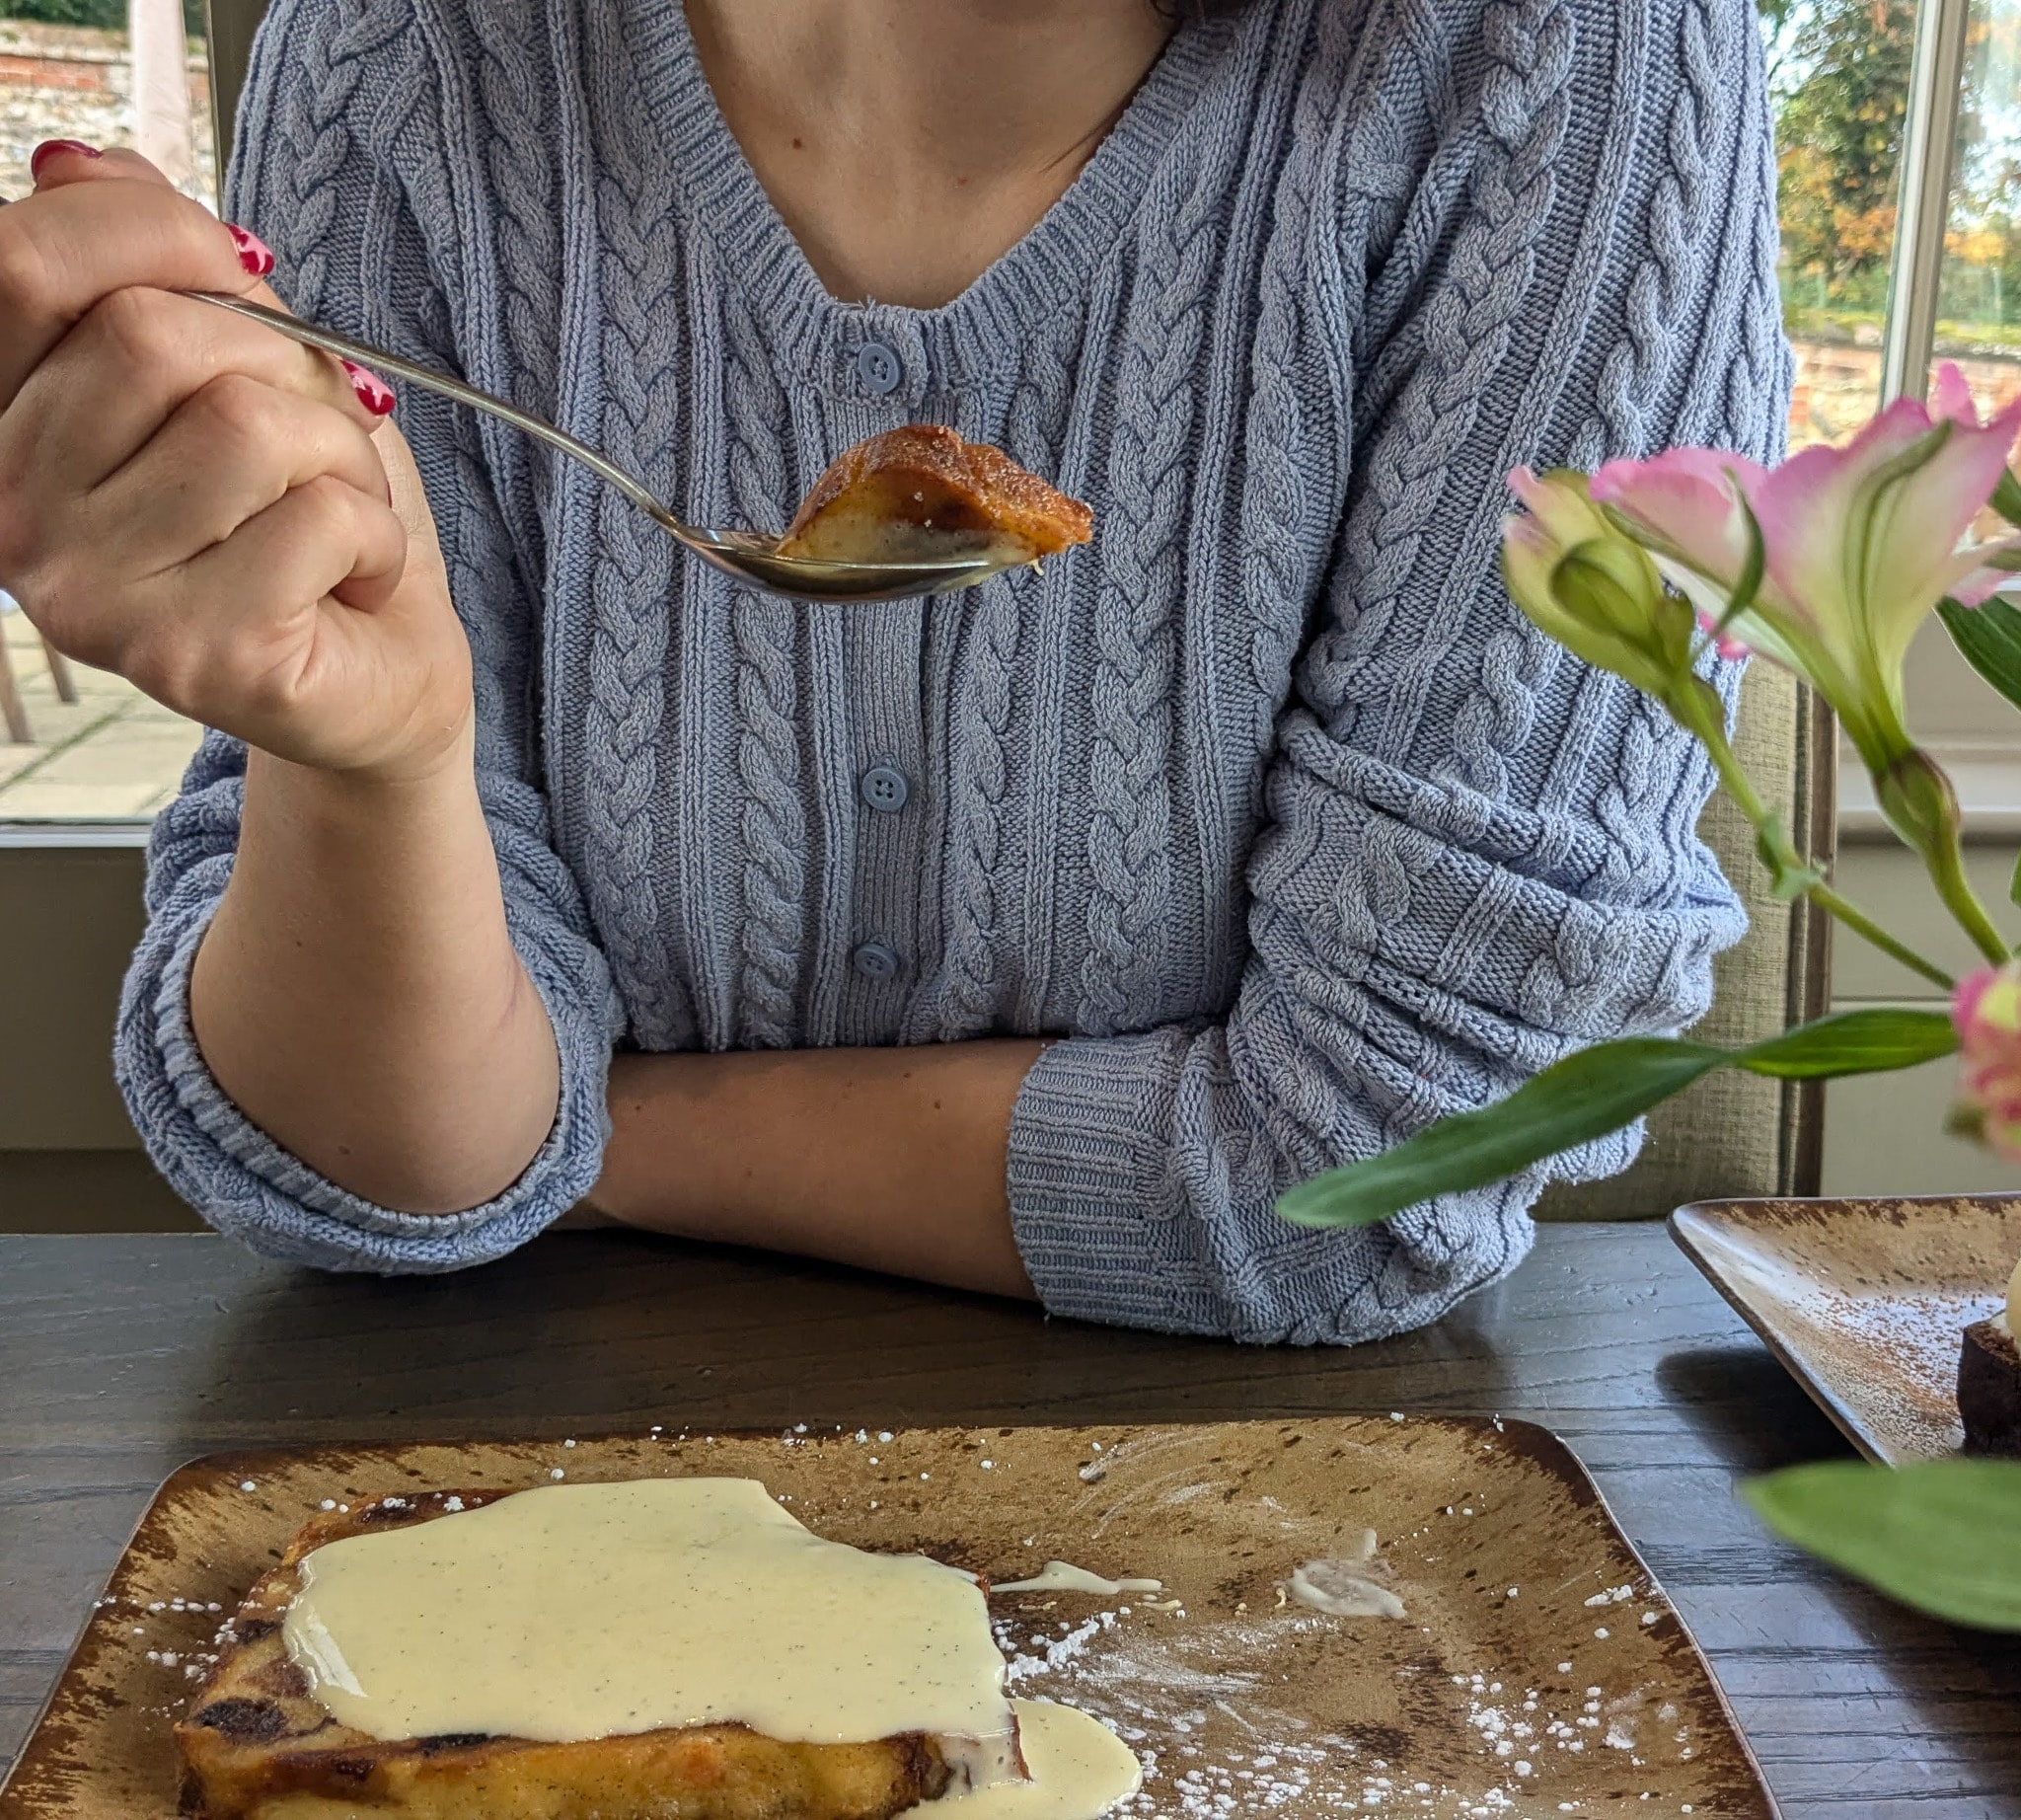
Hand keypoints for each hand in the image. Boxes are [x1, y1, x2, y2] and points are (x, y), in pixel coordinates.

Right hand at [0, 143, 471, 783]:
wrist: (381, 669)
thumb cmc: (309, 514)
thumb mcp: (243, 361)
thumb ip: (159, 267)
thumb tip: (79, 167)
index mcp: (7, 425)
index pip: (20, 264)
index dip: (152, 231)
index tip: (241, 274)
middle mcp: (16, 515)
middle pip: (152, 337)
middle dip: (284, 366)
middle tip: (315, 438)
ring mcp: (94, 598)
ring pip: (246, 424)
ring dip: (339, 456)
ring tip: (332, 514)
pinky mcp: (197, 658)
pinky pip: (320, 516)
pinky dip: (375, 533)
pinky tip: (353, 579)